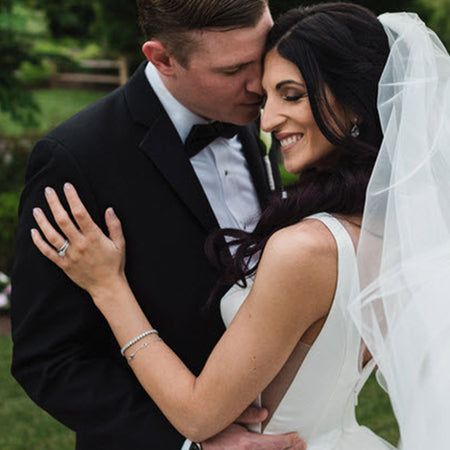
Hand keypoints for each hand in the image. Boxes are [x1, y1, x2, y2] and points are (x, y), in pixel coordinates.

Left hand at [31, 183, 125, 298]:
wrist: (107, 286)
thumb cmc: (115, 264)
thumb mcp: (120, 243)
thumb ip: (114, 226)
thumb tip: (109, 209)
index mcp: (94, 237)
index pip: (80, 213)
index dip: (73, 198)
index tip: (67, 186)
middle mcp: (80, 244)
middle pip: (62, 220)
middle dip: (54, 203)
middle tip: (48, 191)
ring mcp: (70, 255)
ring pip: (52, 235)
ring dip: (42, 221)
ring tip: (36, 209)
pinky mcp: (64, 264)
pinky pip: (48, 252)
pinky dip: (39, 242)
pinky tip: (34, 232)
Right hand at [202, 407, 305, 449]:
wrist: (198, 444)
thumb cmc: (213, 429)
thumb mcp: (229, 418)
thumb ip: (248, 414)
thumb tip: (265, 413)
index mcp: (246, 444)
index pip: (274, 444)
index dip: (288, 441)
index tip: (297, 437)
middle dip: (291, 449)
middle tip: (302, 444)